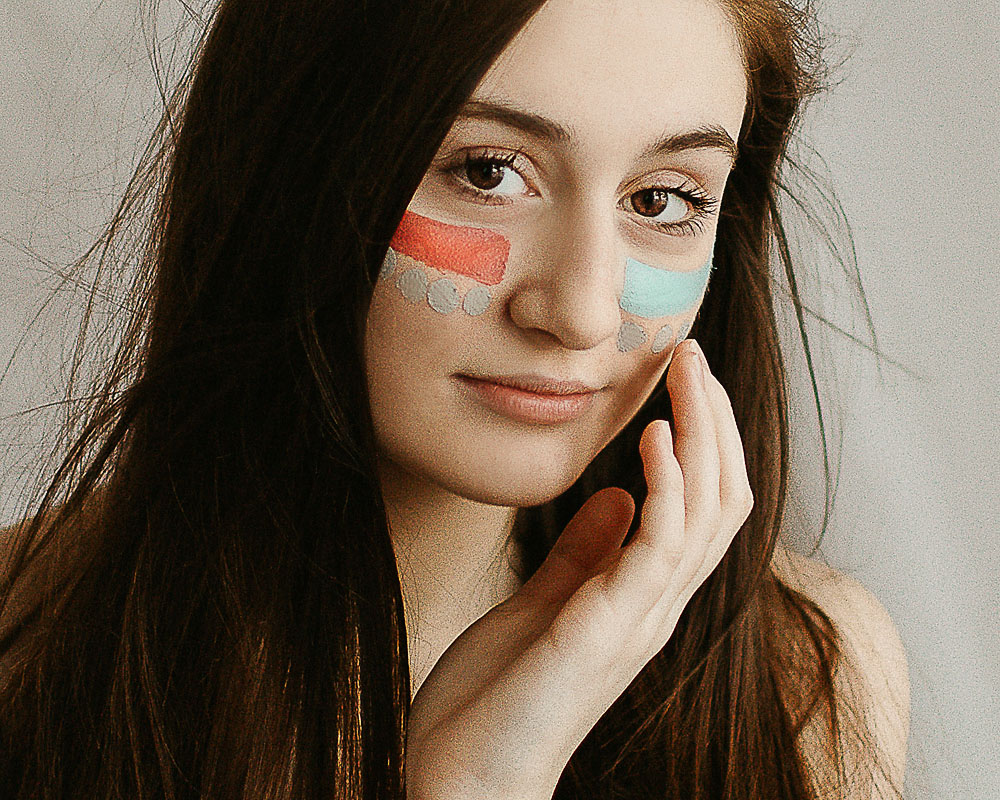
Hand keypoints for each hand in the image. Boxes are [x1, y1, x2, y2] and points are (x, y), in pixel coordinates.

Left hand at [405, 340, 753, 799]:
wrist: (464, 778)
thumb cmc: (500, 695)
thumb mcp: (544, 604)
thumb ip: (585, 554)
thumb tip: (618, 498)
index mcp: (642, 596)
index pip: (701, 507)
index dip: (703, 440)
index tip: (680, 379)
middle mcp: (657, 606)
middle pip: (721, 499)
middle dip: (714, 422)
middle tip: (691, 356)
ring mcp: (640, 619)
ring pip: (706, 514)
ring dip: (702, 436)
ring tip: (685, 375)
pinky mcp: (607, 630)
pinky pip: (661, 548)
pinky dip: (667, 486)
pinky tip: (653, 440)